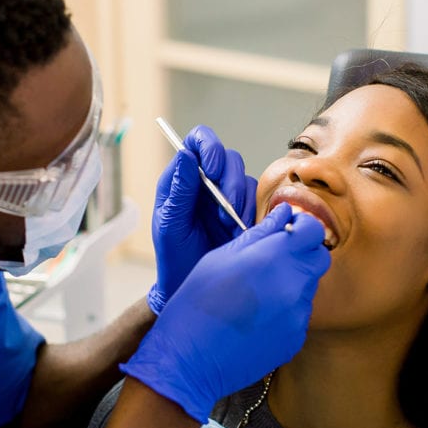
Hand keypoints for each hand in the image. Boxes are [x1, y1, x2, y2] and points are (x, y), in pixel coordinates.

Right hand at [122, 204, 330, 422]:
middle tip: (274, 259)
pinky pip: (299, 315)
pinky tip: (257, 318)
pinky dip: (285, 311)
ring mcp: (298, 315)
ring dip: (292, 283)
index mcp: (273, 258)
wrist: (189, 360)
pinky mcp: (296, 339)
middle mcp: (293, 285)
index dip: (302, 227)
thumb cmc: (196, 303)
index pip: (313, 230)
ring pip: (308, 287)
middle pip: (319, 259)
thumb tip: (283, 212)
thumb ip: (259, 233)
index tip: (287, 231)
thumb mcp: (220, 257)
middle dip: (303, 254)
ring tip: (257, 294)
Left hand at [146, 125, 255, 314]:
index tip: (214, 169)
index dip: (209, 146)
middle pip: (228, 158)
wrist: (190, 286)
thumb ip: (180, 190)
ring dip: (240, 201)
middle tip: (226, 207)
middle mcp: (205, 182)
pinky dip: (250, 213)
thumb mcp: (171, 224)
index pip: (197, 142)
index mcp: (182, 178)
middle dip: (230, 181)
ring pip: (245, 178)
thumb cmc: (174, 257)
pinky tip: (238, 231)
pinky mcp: (243, 211)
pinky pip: (256, 199)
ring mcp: (225, 195)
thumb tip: (185, 155)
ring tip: (228, 226)